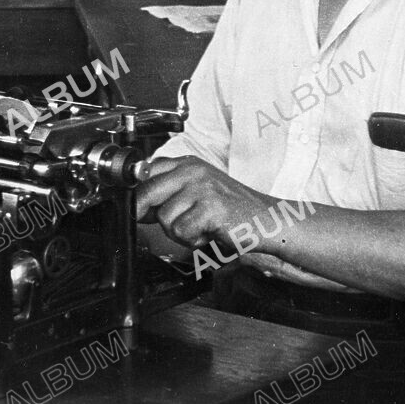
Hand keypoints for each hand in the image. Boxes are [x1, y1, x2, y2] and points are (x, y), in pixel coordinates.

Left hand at [136, 156, 271, 250]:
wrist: (268, 220)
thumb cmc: (231, 210)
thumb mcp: (196, 193)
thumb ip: (168, 195)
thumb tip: (137, 206)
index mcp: (187, 163)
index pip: (146, 171)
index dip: (138, 194)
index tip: (142, 209)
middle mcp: (192, 170)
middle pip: (146, 192)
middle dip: (150, 215)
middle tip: (173, 223)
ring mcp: (201, 187)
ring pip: (164, 217)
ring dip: (179, 232)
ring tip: (201, 227)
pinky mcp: (210, 207)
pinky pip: (181, 231)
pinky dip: (193, 240)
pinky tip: (209, 233)